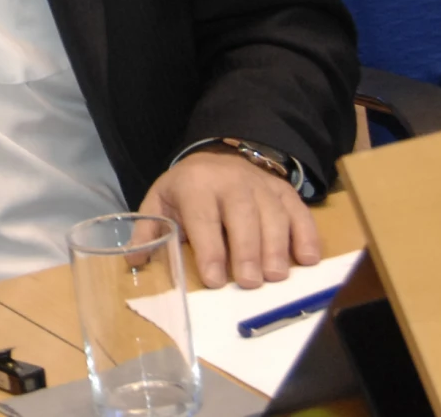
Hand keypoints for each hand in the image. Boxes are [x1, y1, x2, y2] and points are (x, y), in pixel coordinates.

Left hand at [139, 150, 318, 288]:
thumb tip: (133, 261)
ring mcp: (261, 185)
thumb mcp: (161, 201)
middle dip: (246, 251)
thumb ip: (149, 230)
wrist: (217, 156)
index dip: (209, 249)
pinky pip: (299, 211)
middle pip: (242, 216)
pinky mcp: (284, 191)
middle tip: (249, 283)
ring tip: (275, 277)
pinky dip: (306, 235)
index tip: (214, 280)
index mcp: (195, 184)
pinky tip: (307, 259)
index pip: (203, 218)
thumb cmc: (187, 189)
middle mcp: (231, 181)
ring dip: (276, 247)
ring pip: (273, 215)